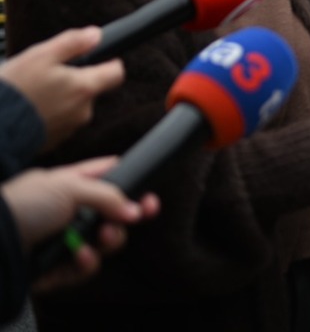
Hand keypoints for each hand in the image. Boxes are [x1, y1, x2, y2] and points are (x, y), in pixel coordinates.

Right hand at [0, 27, 123, 150]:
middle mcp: (83, 111)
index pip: (116, 73)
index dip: (111, 62)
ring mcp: (69, 128)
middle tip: (48, 75)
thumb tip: (95, 35)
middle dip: (74, 81)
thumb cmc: (15, 90)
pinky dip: (49, 113)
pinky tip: (30, 109)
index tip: (103, 58)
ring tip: (34, 93)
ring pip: (73, 105)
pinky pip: (59, 121)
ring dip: (60, 98)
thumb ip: (72, 43)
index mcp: (84, 88)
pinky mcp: (55, 140)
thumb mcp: (41, 56)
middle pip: (90, 89)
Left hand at [1, 156, 159, 291]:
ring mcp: (65, 240)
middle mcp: (70, 212)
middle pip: (114, 216)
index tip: (148, 197)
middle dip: (125, 219)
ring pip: (105, 243)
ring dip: (109, 241)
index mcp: (71, 184)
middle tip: (134, 218)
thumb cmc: (23, 205)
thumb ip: (108, 195)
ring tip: (101, 237)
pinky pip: (86, 267)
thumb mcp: (69, 187)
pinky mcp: (59, 267)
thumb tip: (136, 210)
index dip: (132, 186)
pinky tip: (79, 255)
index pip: (109, 179)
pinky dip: (87, 262)